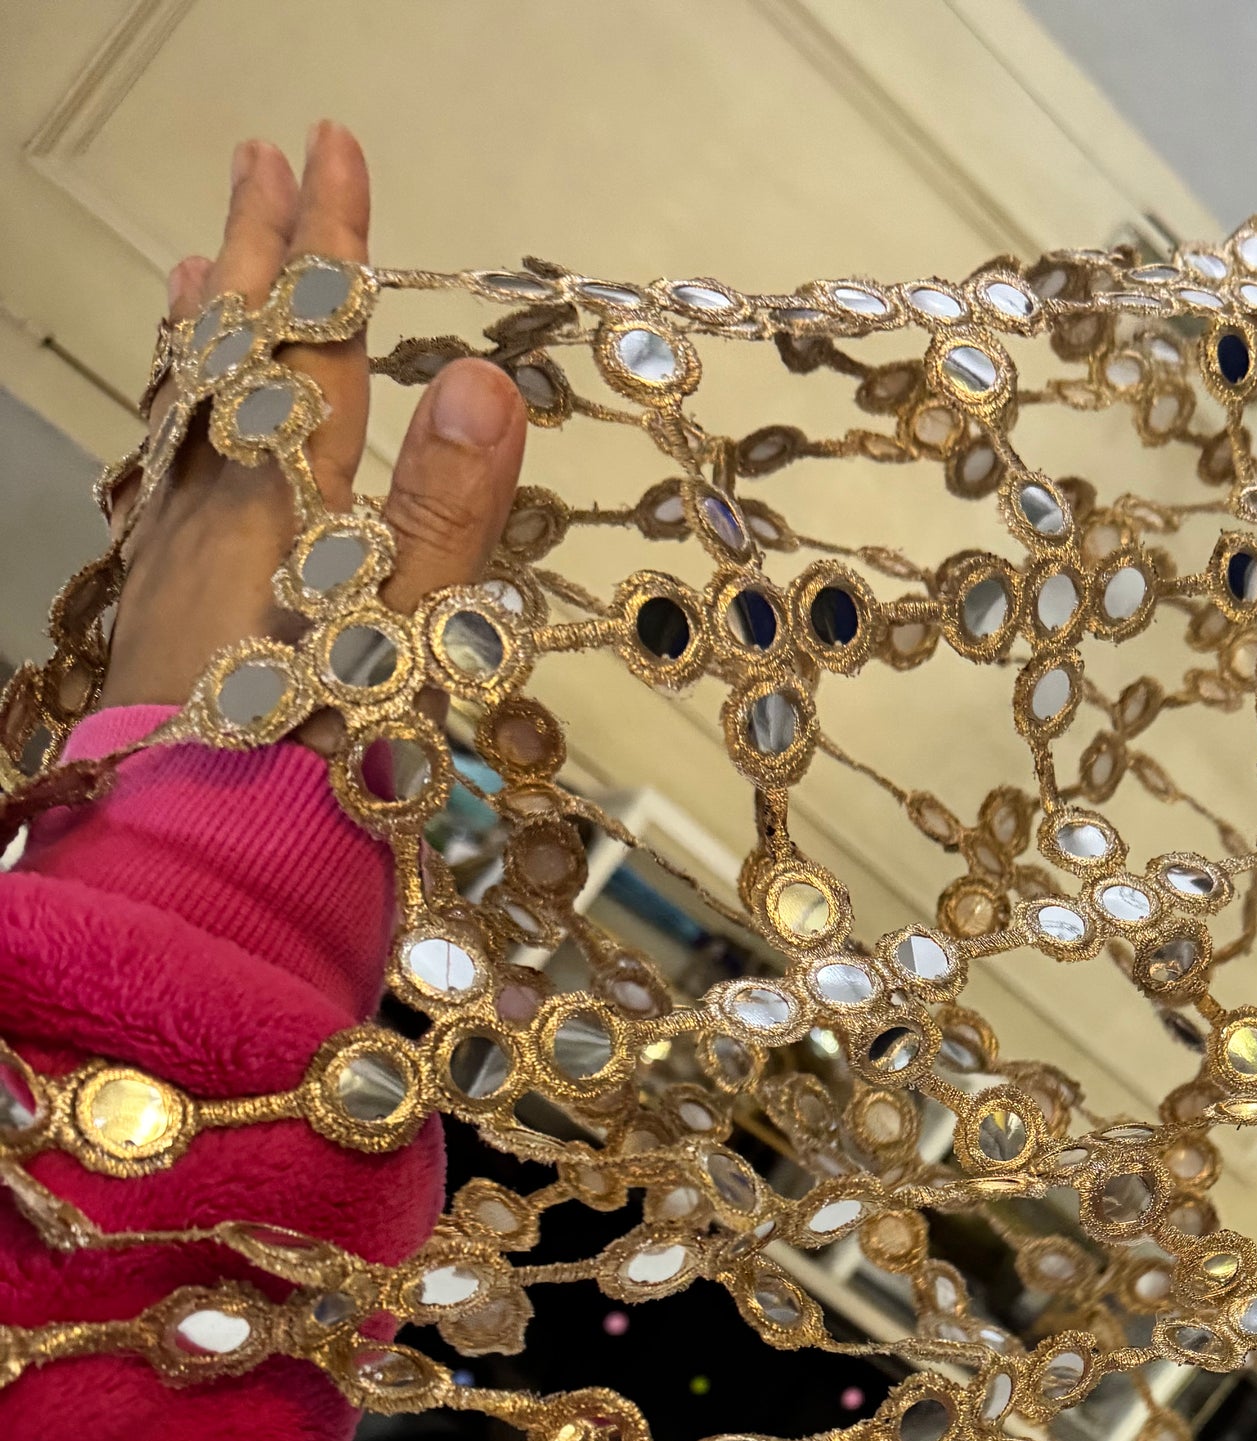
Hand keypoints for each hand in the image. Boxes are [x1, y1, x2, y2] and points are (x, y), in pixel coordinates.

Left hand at [104, 122, 527, 710]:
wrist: (203, 865)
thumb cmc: (307, 763)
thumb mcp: (398, 634)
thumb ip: (441, 511)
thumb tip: (482, 379)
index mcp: (283, 505)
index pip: (309, 346)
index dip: (326, 249)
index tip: (330, 150)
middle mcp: (217, 512)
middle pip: (232, 356)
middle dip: (252, 257)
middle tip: (259, 162)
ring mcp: (179, 560)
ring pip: (187, 413)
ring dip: (200, 331)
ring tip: (192, 266)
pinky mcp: (165, 616)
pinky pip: (166, 477)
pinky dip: (176, 425)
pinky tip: (181, 438)